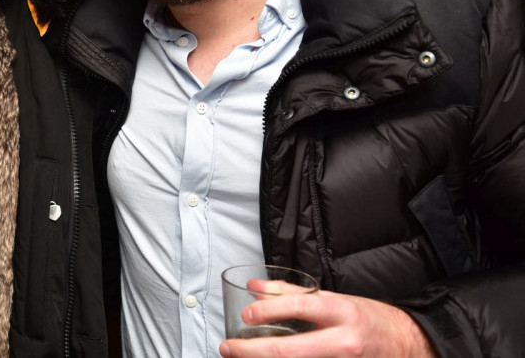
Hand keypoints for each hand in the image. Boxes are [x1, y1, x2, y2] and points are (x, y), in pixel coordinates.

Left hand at [218, 290, 437, 357]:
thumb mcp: (332, 299)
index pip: (300, 307)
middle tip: (229, 348)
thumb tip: (254, 287)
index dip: (269, 310)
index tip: (245, 315)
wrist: (408, 343)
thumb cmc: (366, 318)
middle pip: (291, 350)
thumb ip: (291, 293)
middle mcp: (343, 341)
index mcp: (340, 311)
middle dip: (252, 351)